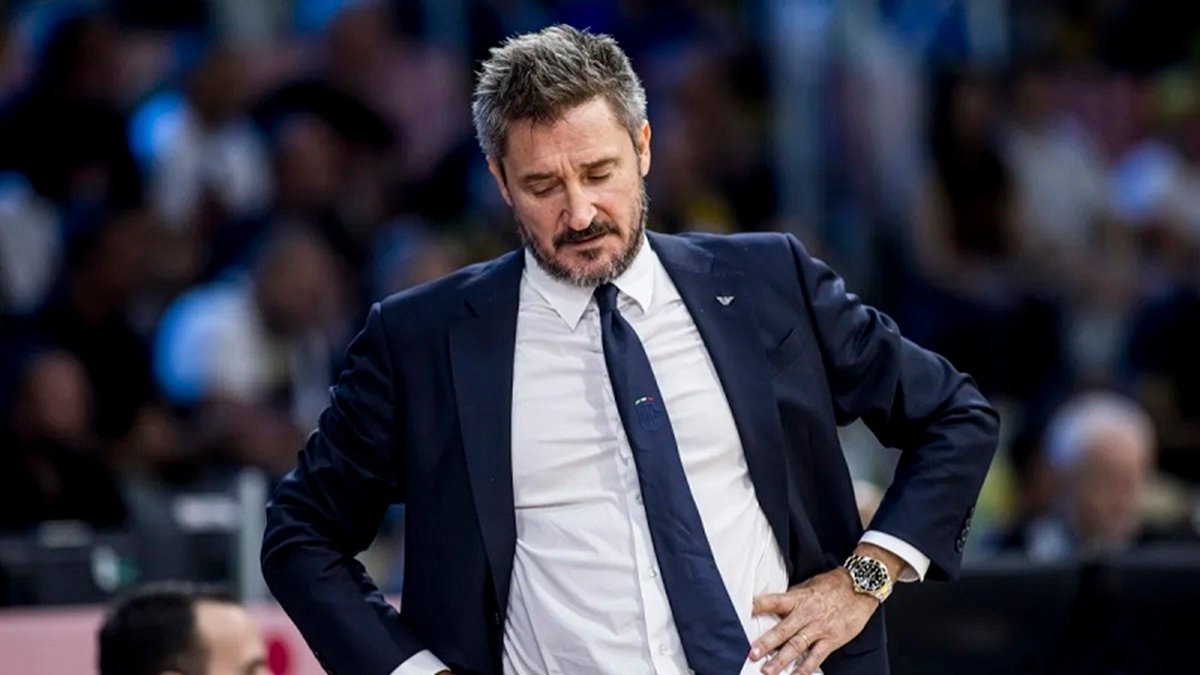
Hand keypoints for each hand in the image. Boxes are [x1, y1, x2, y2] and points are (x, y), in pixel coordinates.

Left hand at [749, 568, 877, 674]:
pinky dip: (805, 668)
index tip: (744, 612)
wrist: (861, 587)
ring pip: (796, 646)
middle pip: (783, 630)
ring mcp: (819, 628)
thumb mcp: (809, 585)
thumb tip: (775, 605)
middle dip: (766, 643)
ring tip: (767, 670)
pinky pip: (816, 657)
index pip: (774, 601)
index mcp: (799, 598)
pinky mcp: (832, 640)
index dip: (759, 606)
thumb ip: (793, 597)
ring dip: (781, 660)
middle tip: (752, 653)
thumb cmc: (833, 585)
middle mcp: (807, 614)